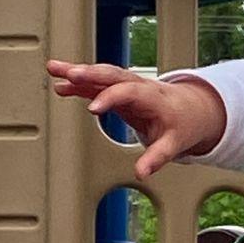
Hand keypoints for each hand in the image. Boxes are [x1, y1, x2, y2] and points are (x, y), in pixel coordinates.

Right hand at [47, 60, 225, 178]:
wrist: (189, 109)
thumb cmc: (181, 125)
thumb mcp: (174, 144)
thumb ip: (157, 158)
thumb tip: (141, 173)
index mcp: (153, 97)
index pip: (129, 92)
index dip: (111, 98)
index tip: (92, 109)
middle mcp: (138, 86)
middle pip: (112, 75)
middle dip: (90, 73)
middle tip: (69, 74)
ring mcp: (126, 85)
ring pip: (101, 74)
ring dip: (78, 71)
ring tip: (54, 69)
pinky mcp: (118, 89)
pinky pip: (97, 82)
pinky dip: (79, 82)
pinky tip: (60, 84)